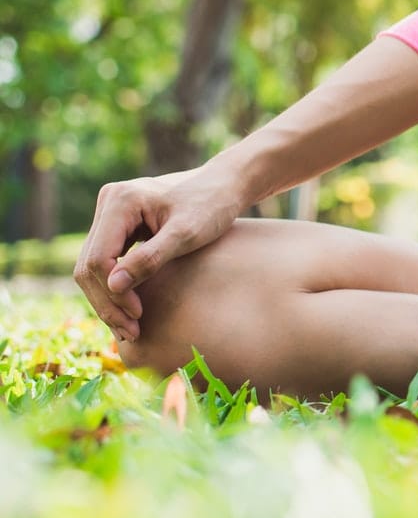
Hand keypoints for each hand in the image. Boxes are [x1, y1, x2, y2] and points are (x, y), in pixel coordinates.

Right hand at [73, 164, 246, 343]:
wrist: (227, 185)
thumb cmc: (213, 204)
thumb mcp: (188, 233)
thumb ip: (151, 258)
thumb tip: (114, 286)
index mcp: (120, 200)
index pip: (98, 259)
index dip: (112, 293)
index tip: (137, 316)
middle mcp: (109, 202)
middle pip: (89, 265)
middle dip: (107, 302)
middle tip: (131, 332)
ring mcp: (111, 213)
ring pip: (94, 266)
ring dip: (109, 298)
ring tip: (130, 328)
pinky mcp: (119, 224)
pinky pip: (107, 261)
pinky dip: (116, 286)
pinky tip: (131, 309)